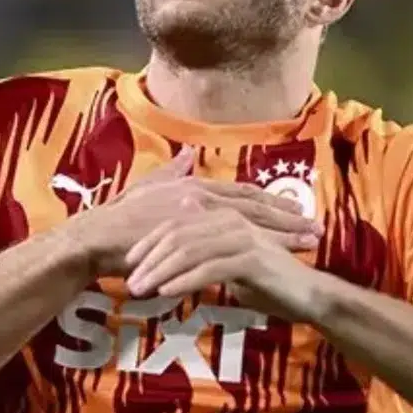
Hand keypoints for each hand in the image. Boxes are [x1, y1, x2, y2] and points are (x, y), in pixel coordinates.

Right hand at [73, 148, 322, 277]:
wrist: (93, 239)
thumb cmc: (115, 222)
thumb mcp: (146, 189)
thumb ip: (172, 172)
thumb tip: (189, 155)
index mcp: (192, 185)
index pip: (241, 193)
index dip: (271, 201)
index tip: (297, 208)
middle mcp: (199, 193)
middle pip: (254, 205)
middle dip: (289, 216)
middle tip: (319, 225)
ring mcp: (195, 211)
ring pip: (250, 222)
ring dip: (283, 232)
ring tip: (311, 241)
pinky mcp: (190, 232)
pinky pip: (231, 241)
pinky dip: (257, 248)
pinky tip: (278, 258)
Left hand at [124, 205, 319, 321]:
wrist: (309, 297)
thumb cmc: (268, 284)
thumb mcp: (231, 268)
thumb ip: (205, 259)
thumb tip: (174, 265)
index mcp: (224, 216)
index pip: (176, 223)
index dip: (149, 242)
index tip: (127, 263)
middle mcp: (231, 220)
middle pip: (178, 235)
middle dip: (149, 259)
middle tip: (128, 282)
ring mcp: (241, 237)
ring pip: (189, 251)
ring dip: (160, 271)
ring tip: (140, 290)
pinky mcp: (251, 259)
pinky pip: (209, 269)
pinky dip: (184, 281)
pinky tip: (166, 293)